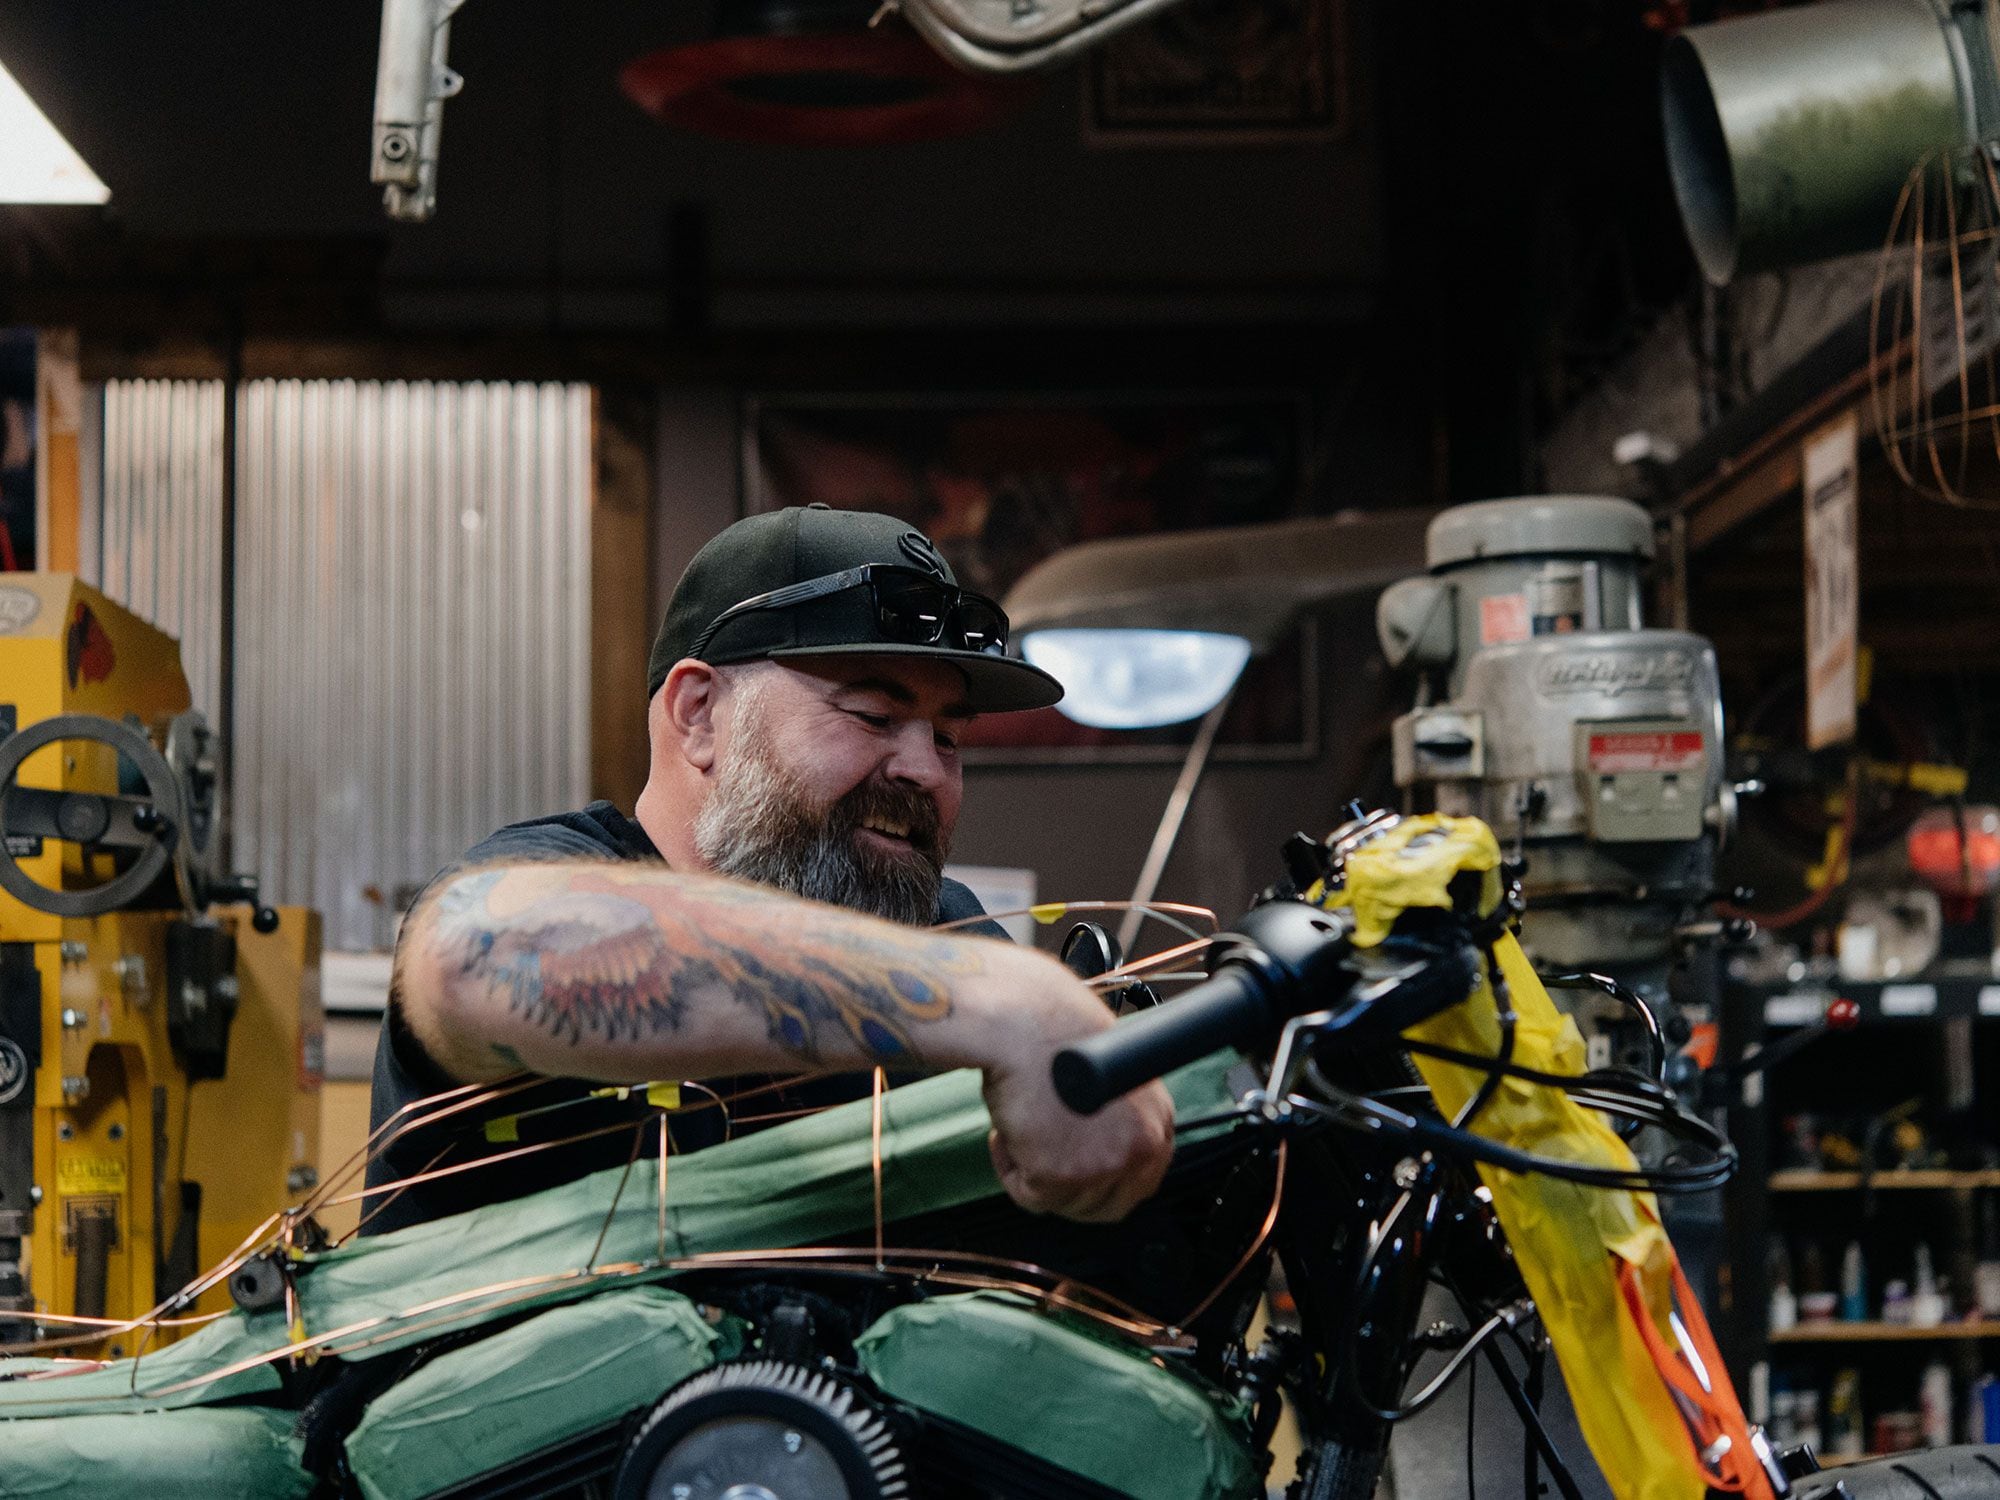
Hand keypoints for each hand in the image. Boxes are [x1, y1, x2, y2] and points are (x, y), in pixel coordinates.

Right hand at [977, 949, 1175, 1221]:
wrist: (1023, 1021)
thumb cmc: (1056, 1034)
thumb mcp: (1107, 1076)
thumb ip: (1115, 1114)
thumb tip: (1094, 1141)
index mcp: (1156, 1119)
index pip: (1142, 1178)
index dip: (1103, 1180)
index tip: (1078, 1172)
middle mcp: (1141, 1147)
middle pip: (1108, 1204)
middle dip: (1071, 1189)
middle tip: (1040, 1161)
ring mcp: (1104, 1164)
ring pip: (1065, 1203)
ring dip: (1036, 1173)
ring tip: (1020, 1130)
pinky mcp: (1062, 1175)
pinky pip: (1029, 1195)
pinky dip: (1010, 1168)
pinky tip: (1006, 1132)